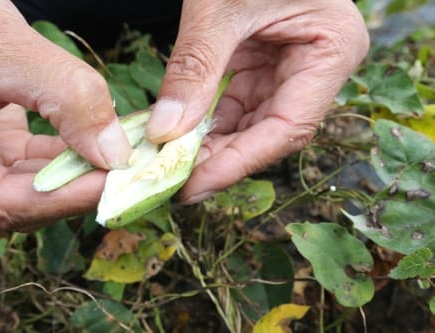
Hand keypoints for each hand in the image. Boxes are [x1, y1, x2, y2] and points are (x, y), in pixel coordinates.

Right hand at [0, 0, 130, 229]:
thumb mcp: (3, 48)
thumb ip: (64, 96)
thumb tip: (116, 152)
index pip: (1, 203)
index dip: (63, 198)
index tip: (114, 181)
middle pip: (21, 201)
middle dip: (78, 187)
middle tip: (130, 172)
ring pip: (33, 183)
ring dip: (80, 171)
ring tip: (123, 156)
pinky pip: (34, 159)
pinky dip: (70, 151)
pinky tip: (102, 140)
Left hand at [146, 0, 369, 202]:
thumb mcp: (220, 8)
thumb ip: (195, 68)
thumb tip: (165, 131)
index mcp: (331, 51)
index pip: (288, 127)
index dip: (240, 162)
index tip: (194, 185)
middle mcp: (316, 68)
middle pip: (268, 133)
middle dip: (220, 158)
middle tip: (174, 181)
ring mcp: (290, 69)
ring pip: (250, 124)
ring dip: (210, 144)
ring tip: (170, 163)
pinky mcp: (264, 66)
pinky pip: (237, 104)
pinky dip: (207, 121)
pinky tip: (179, 135)